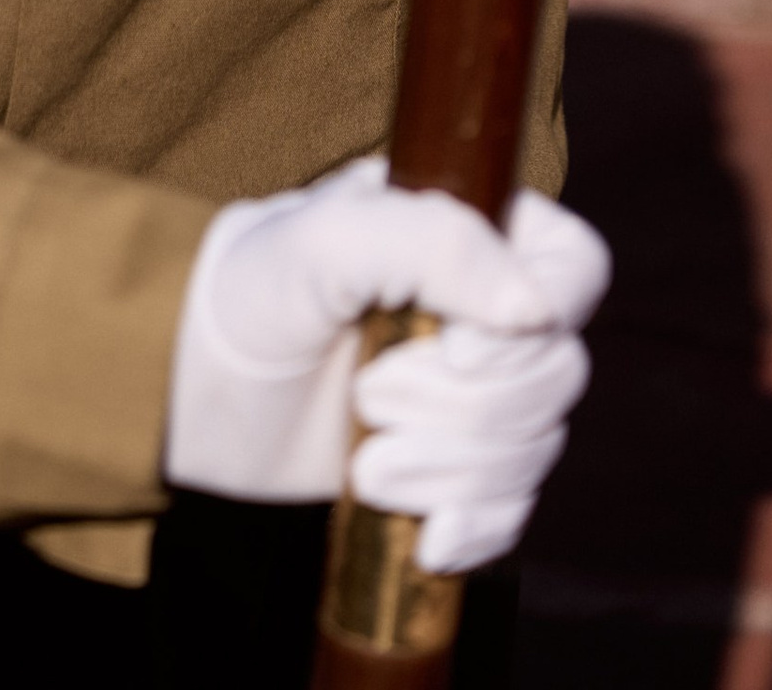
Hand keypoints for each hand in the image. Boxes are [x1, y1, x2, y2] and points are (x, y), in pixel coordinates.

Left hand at [161, 156, 607, 572]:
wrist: (195, 389)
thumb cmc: (256, 289)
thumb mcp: (328, 239)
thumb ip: (434, 243)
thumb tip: (534, 308)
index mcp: (475, 233)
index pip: (575, 268)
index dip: (539, 318)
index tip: (458, 349)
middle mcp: (490, 311)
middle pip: (558, 371)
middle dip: (465, 406)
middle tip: (371, 398)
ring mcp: (477, 395)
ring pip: (536, 445)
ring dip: (452, 468)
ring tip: (365, 463)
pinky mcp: (456, 469)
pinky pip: (512, 510)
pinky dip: (475, 528)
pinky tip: (425, 538)